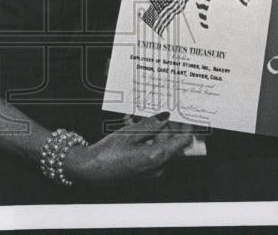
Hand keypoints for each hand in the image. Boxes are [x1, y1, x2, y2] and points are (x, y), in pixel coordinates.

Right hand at [62, 112, 192, 184]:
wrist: (90, 170)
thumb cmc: (108, 154)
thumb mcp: (129, 133)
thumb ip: (150, 125)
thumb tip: (165, 117)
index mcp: (156, 157)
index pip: (182, 142)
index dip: (186, 126)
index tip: (187, 113)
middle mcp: (157, 166)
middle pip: (169, 141)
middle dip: (164, 123)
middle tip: (159, 108)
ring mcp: (150, 168)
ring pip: (158, 143)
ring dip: (150, 128)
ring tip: (138, 114)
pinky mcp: (142, 168)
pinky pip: (149, 149)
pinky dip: (144, 137)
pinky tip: (132, 124)